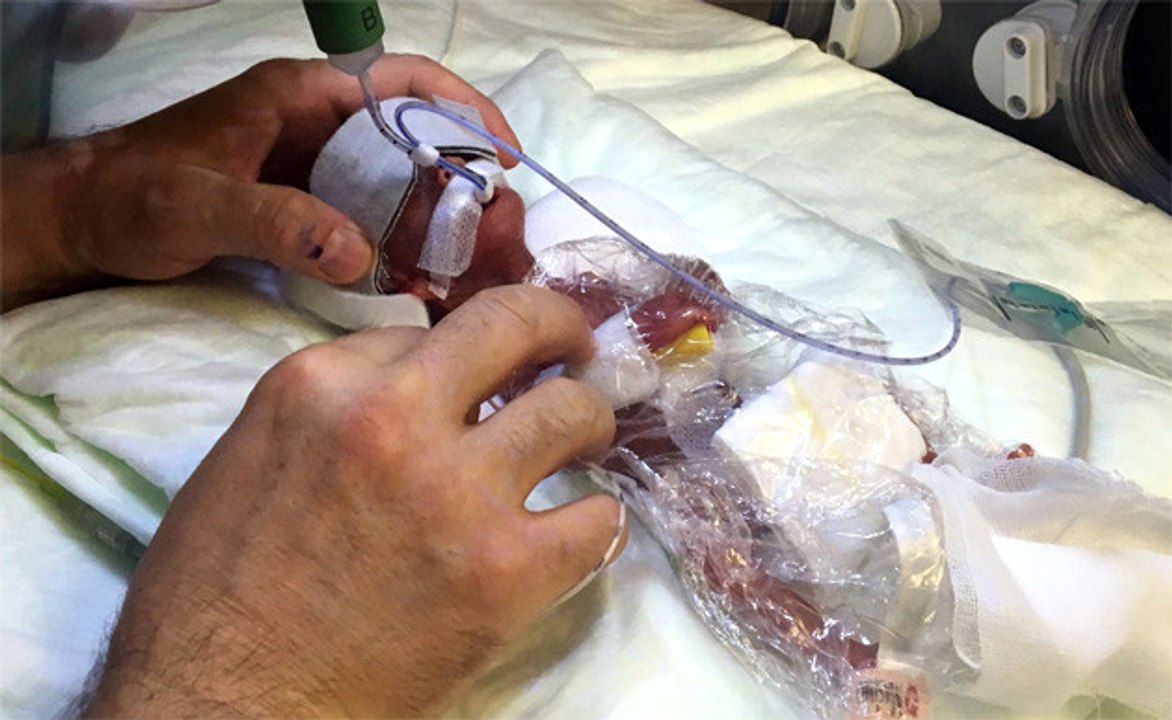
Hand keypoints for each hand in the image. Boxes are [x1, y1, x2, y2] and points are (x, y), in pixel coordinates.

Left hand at [1, 55, 521, 308]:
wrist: (89, 224)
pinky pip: (381, 227)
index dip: (464, 114)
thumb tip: (358, 252)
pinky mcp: (316, 213)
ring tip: (478, 280)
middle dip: (468, 194)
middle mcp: (324, 131)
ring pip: (409, 192)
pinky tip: (427, 293)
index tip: (504, 161)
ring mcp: (323, 174)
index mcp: (304, 99)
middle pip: (422, 148)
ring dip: (447, 233)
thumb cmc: (134, 197)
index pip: (405, 86)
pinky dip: (410, 257)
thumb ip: (275, 221)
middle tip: (500, 247)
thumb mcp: (197, 204)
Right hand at [85, 285, 622, 716]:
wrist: (230, 706)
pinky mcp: (504, 570)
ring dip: (588, 420)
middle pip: (510, 324)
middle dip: (554, 324)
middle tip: (572, 346)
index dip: (455, 353)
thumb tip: (404, 388)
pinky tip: (583, 528)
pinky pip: (595, 520)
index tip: (477, 373)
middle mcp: (393, 418)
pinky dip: (598, 521)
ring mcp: (455, 491)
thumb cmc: (214, 598)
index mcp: (319, 385)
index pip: (419, 331)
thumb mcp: (245, 460)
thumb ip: (328, 409)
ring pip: (570, 411)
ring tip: (587, 439)